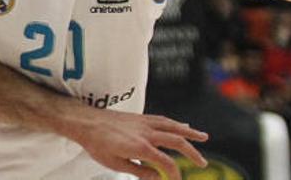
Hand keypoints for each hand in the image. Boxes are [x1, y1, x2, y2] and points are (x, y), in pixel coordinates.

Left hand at [75, 108, 207, 179]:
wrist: (85, 122)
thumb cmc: (98, 145)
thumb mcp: (116, 165)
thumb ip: (139, 171)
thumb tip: (158, 177)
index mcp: (141, 148)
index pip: (167, 164)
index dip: (175, 175)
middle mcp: (146, 133)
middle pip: (177, 142)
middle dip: (193, 153)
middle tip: (203, 164)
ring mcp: (144, 123)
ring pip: (173, 126)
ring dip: (190, 133)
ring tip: (204, 137)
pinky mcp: (140, 117)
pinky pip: (162, 120)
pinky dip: (175, 124)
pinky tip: (182, 126)